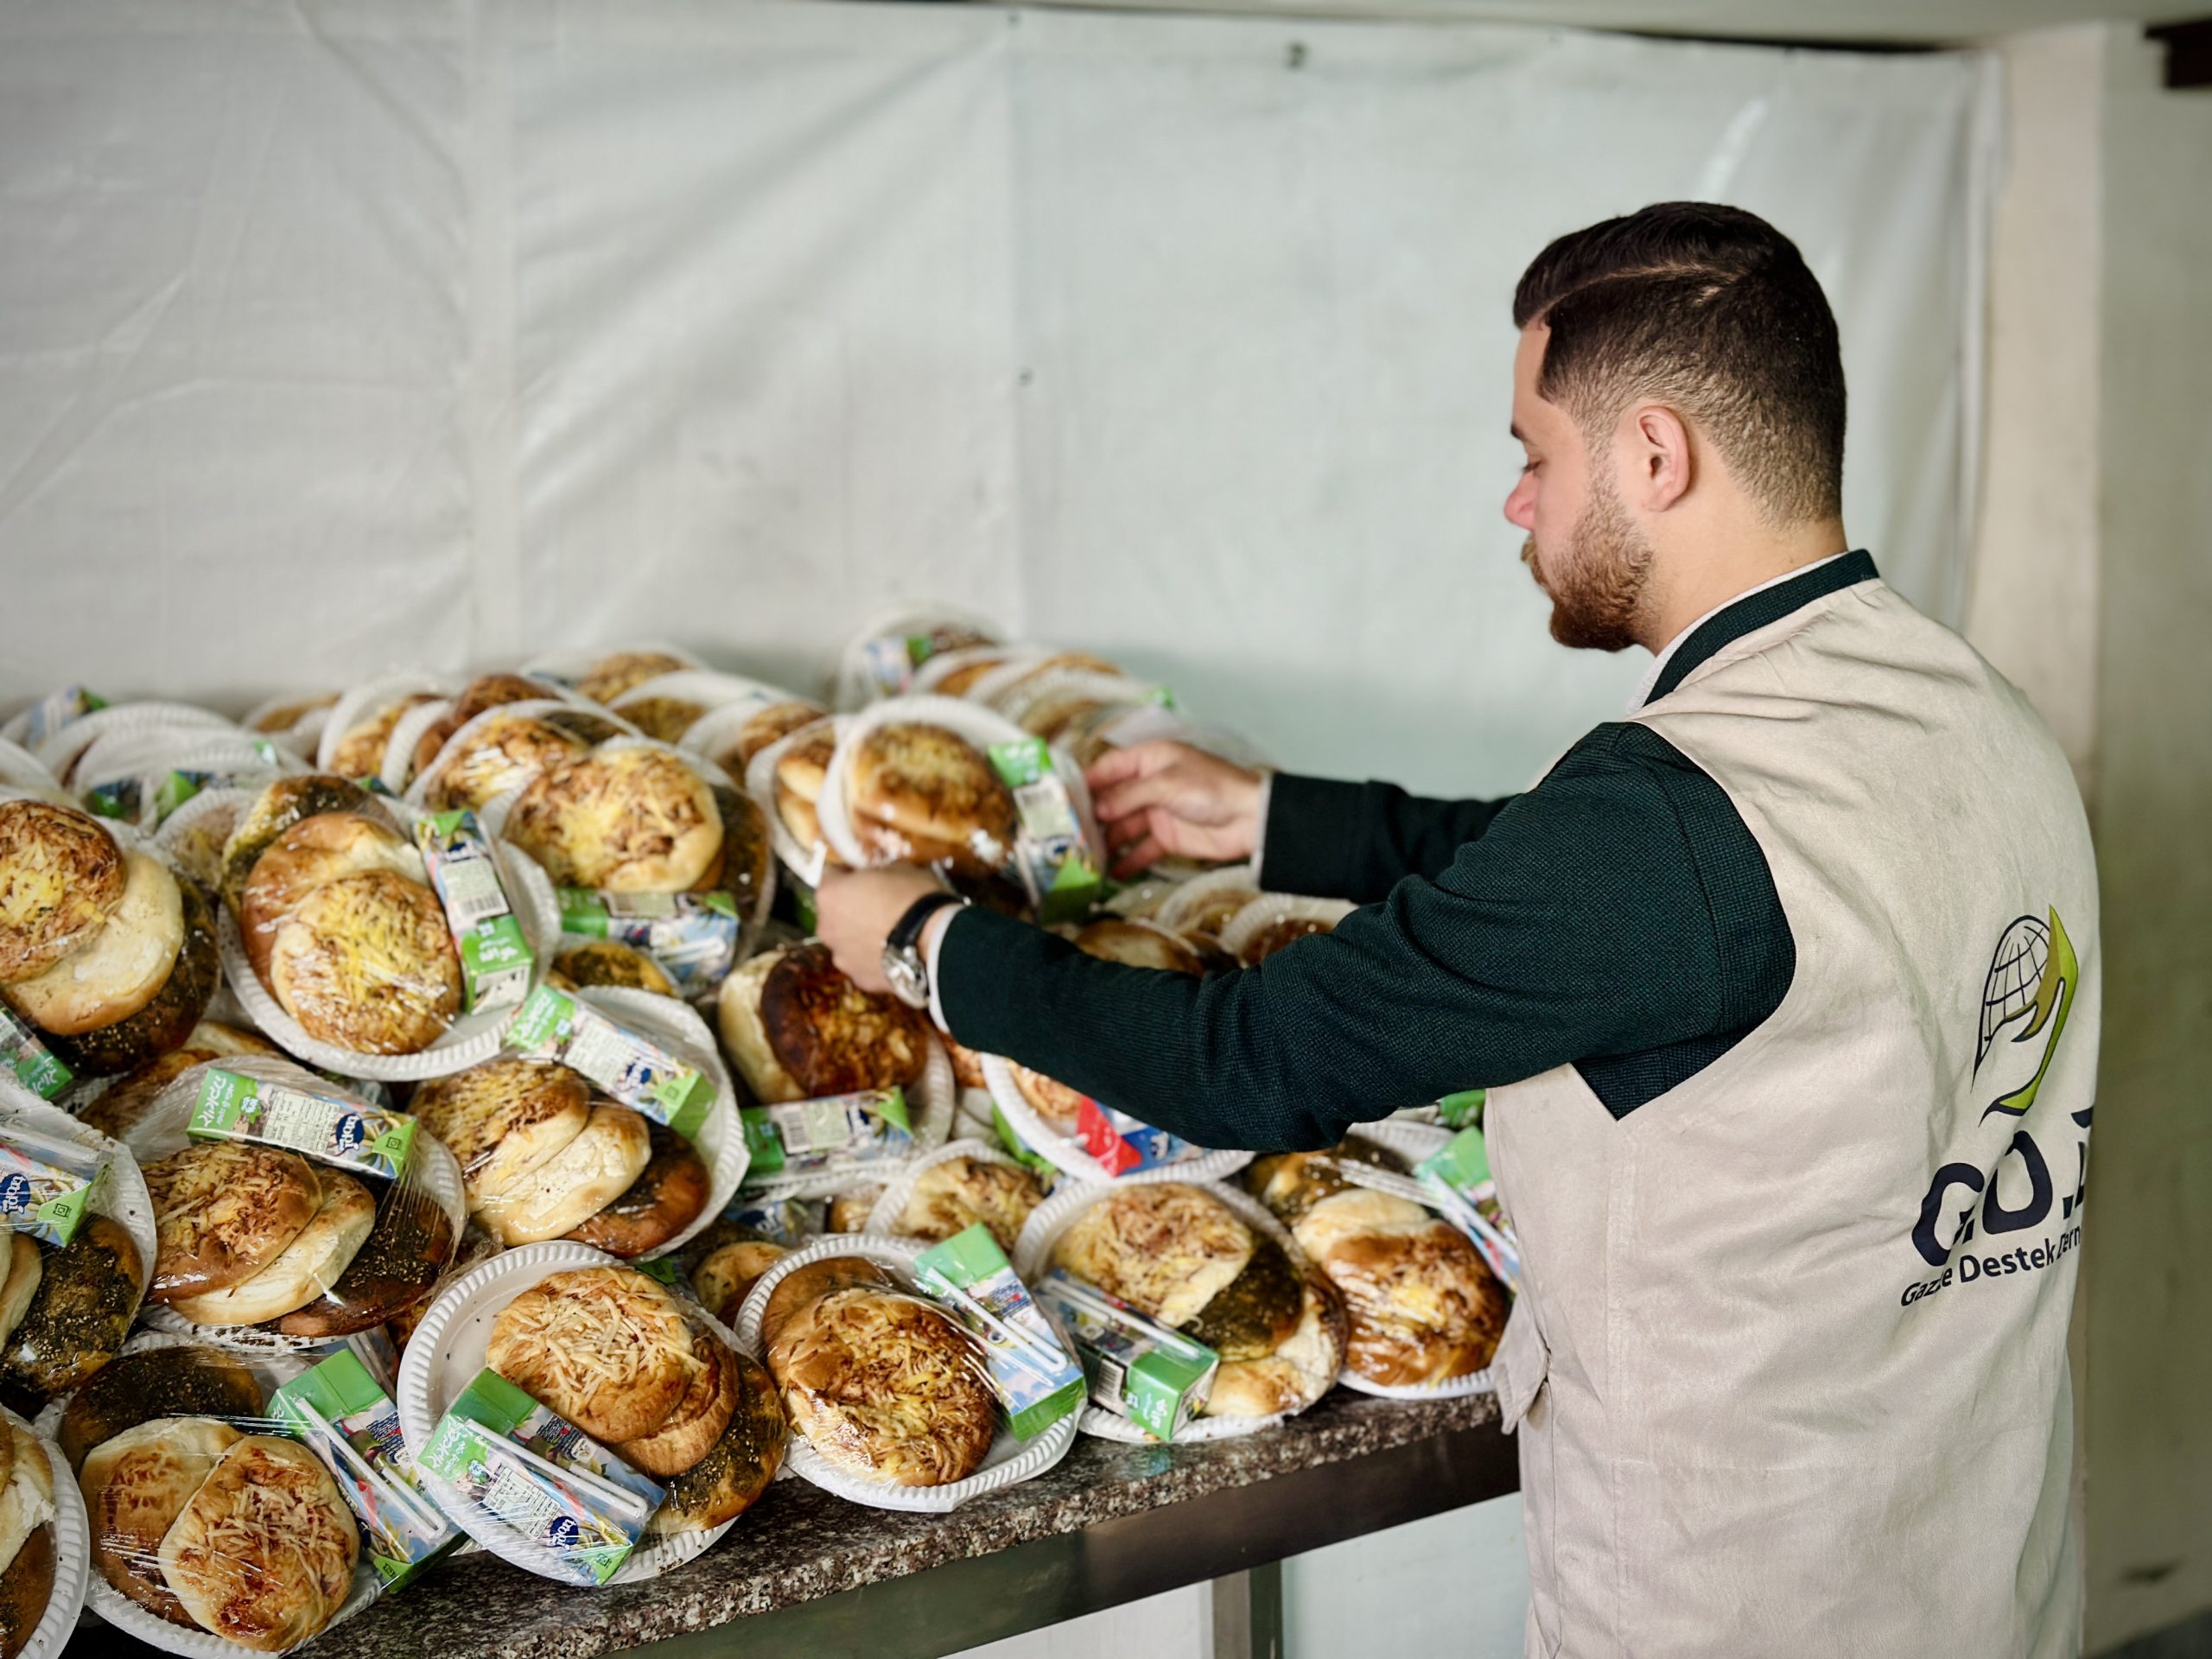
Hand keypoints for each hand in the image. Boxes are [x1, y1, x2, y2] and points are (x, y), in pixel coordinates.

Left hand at [814, 865, 942, 994]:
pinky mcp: (859, 979)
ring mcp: (841, 957)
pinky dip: (874, 958)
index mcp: (830, 894)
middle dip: (852, 909)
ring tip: (890, 935)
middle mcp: (826, 927)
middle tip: (880, 907)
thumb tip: (880, 878)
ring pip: (846, 941)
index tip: (867, 875)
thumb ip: (879, 874)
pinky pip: (863, 963)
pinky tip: (896, 953)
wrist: (937, 943)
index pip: (831, 875)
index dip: (851, 874)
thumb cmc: (915, 896)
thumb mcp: (899, 868)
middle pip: (834, 913)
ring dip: (860, 936)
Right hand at [1085, 741, 1262, 877]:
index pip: (1111, 766)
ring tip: (1086, 854)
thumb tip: (1098, 808)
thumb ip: (1129, 796)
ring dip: (1107, 840)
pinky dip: (1128, 861)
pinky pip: (1141, 850)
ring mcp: (1158, 811)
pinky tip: (1111, 873)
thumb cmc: (1213, 788)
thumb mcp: (1167, 784)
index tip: (1066, 795)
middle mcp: (1150, 784)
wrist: (1250, 819)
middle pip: (1113, 799)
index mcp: (1151, 759)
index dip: (1089, 779)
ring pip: (1123, 826)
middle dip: (1093, 814)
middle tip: (1070, 830)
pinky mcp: (1167, 837)